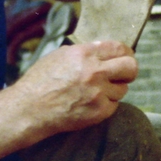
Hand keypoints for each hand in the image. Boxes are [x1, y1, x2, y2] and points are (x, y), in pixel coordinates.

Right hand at [13, 40, 137, 137]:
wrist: (28, 110)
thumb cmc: (40, 81)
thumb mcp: (60, 56)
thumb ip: (85, 51)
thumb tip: (104, 49)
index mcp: (85, 54)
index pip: (119, 48)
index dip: (125, 53)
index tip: (125, 57)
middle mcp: (95, 72)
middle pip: (131, 67)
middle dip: (129, 71)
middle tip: (123, 75)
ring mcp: (98, 93)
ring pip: (123, 89)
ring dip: (114, 90)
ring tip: (97, 92)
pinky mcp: (99, 112)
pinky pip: (114, 105)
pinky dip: (105, 105)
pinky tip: (90, 103)